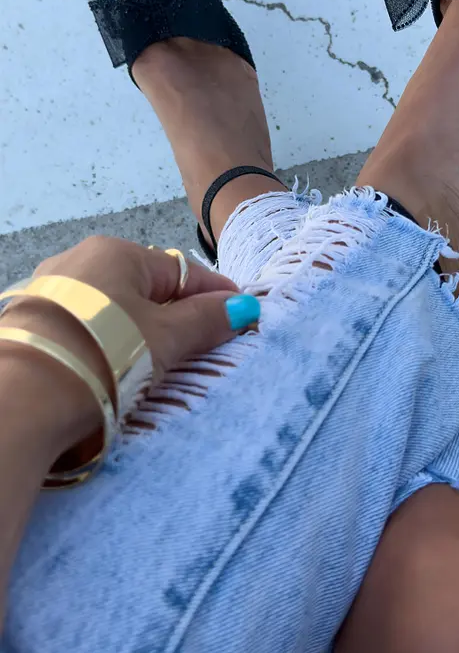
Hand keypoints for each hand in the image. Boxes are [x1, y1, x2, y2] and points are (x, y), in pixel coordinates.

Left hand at [0, 235, 257, 451]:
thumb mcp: (165, 338)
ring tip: (162, 362)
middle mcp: (78, 259)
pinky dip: (110, 340)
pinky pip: (88, 324)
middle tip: (205, 345)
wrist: (21, 401)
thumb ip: (206, 320)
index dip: (215, 293)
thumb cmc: (104, 355)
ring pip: (115, 306)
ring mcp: (50, 291)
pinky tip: (117, 365)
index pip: (182, 270)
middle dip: (178, 313)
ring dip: (143, 329)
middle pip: (146, 287)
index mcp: (116, 251)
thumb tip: (243, 306)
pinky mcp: (31, 323)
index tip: (241, 315)